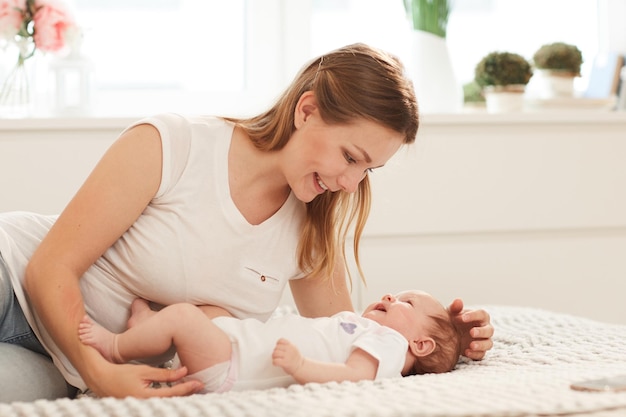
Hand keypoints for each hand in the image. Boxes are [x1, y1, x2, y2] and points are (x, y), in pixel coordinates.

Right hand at [86, 359, 203, 398]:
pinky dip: (168, 398)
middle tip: (199, 386)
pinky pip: (158, 404)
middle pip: (171, 402)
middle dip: (186, 394)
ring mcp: (141, 408)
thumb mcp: (144, 371)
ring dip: (178, 397)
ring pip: (165, 404)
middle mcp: (144, 405)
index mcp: (146, 396)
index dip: (188, 388)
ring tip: (191, 388)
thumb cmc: (120, 374)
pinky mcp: (139, 408)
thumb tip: (184, 372)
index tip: (199, 382)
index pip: (173, 393)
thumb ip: (164, 373)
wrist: (101, 380)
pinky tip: (175, 392)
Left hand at [272, 338, 303, 375]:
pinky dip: (274, 362)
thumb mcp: (294, 349)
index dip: (278, 344)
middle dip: (275, 351)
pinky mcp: (285, 363)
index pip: (281, 340)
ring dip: (274, 357)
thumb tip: (278, 344)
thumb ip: (287, 345)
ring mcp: (287, 356)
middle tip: (277, 355)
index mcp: (291, 346)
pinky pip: (275, 361)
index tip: (278, 348)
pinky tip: (276, 363)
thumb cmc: (296, 359)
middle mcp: (289, 350)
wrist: (300, 367)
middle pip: (276, 347)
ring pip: (275, 353)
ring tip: (276, 359)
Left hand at [448, 298, 493, 359]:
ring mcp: (483, 341)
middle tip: (471, 332)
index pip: (482, 314)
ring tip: (471, 345)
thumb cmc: (453, 321)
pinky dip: (475, 354)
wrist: (448, 335)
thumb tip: (458, 301)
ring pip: (489, 344)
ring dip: (481, 345)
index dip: (474, 315)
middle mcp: (485, 329)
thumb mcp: (452, 313)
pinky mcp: (479, 351)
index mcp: (480, 317)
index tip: (463, 317)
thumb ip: (455, 308)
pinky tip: (466, 352)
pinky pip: (481, 354)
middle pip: (490, 330)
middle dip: (481, 331)